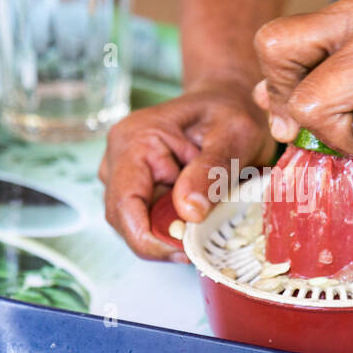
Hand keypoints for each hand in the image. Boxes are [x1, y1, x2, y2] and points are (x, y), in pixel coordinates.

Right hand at [98, 89, 276, 259]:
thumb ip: (209, 173)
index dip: (147, 238)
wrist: (230, 101)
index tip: (183, 250)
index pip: (124, 203)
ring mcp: (126, 174)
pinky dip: (172, 228)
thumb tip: (188, 213)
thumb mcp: (233, 137)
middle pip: (125, 220)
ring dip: (168, 234)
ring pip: (135, 224)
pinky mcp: (139, 188)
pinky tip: (197, 221)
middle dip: (161, 239)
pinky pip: (149, 220)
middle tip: (201, 245)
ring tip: (204, 227)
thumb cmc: (231, 111)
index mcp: (134, 140)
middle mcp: (119, 157)